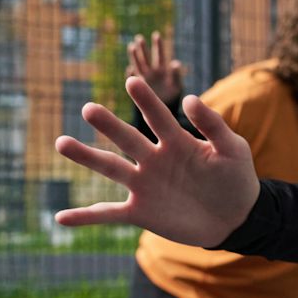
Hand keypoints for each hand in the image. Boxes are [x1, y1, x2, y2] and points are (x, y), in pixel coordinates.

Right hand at [52, 76, 260, 245]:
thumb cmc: (236, 178)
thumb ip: (213, 125)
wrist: (236, 217)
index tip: (132, 80)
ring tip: (61, 142)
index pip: (159, 117)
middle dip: (108, 125)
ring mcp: (145, 185)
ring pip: (111, 168)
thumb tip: (190, 98)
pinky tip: (61, 217)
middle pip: (127, 139)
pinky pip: (108, 213)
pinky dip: (85, 216)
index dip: (147, 100)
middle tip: (89, 108)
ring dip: (86, 157)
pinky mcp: (140, 212)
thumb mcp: (232, 149)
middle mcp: (155, 159)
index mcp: (178, 142)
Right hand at [128, 32, 184, 107]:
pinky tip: (130, 69)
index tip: (157, 35)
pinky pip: (134, 79)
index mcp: (163, 71)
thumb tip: (175, 62)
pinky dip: (132, 74)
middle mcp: (153, 73)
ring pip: (139, 66)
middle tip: (139, 38)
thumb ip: (176, 74)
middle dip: (143, 48)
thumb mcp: (177, 85)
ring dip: (135, 57)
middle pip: (147, 58)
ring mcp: (145, 80)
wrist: (165, 112)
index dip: (159, 46)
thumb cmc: (174, 98)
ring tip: (132, 46)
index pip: (160, 56)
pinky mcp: (139, 88)